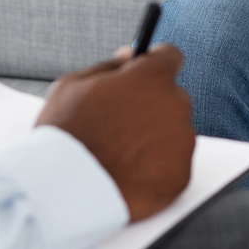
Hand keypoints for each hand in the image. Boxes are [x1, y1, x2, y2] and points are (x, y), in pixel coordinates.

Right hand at [36, 46, 194, 221]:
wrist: (66, 191)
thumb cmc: (66, 136)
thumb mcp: (73, 85)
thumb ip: (108, 66)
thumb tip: (129, 57)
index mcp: (152, 77)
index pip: (169, 56)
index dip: (152, 66)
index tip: (143, 75)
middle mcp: (175, 105)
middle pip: (171, 97)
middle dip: (151, 105)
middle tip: (120, 123)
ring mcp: (181, 143)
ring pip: (173, 132)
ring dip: (155, 137)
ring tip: (119, 152)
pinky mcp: (181, 176)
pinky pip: (173, 164)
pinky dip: (157, 167)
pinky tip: (129, 172)